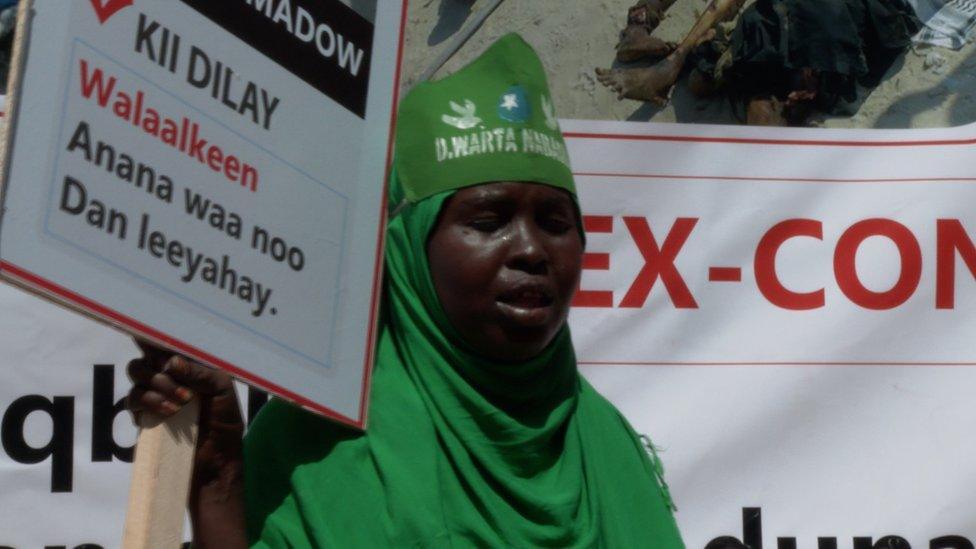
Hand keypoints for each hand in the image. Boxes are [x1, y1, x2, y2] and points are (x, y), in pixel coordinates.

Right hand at [126, 340, 247, 546]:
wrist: (217, 464)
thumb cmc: (226, 425)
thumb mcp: (223, 392)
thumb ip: (202, 372)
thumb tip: (172, 363)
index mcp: (192, 367)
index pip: (169, 343)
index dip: (156, 332)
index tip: (147, 326)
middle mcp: (172, 377)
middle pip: (148, 355)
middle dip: (161, 367)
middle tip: (184, 388)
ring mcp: (157, 395)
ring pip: (137, 374)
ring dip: (156, 385)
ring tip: (181, 403)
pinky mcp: (145, 416)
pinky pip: (132, 399)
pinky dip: (148, 402)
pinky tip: (168, 412)